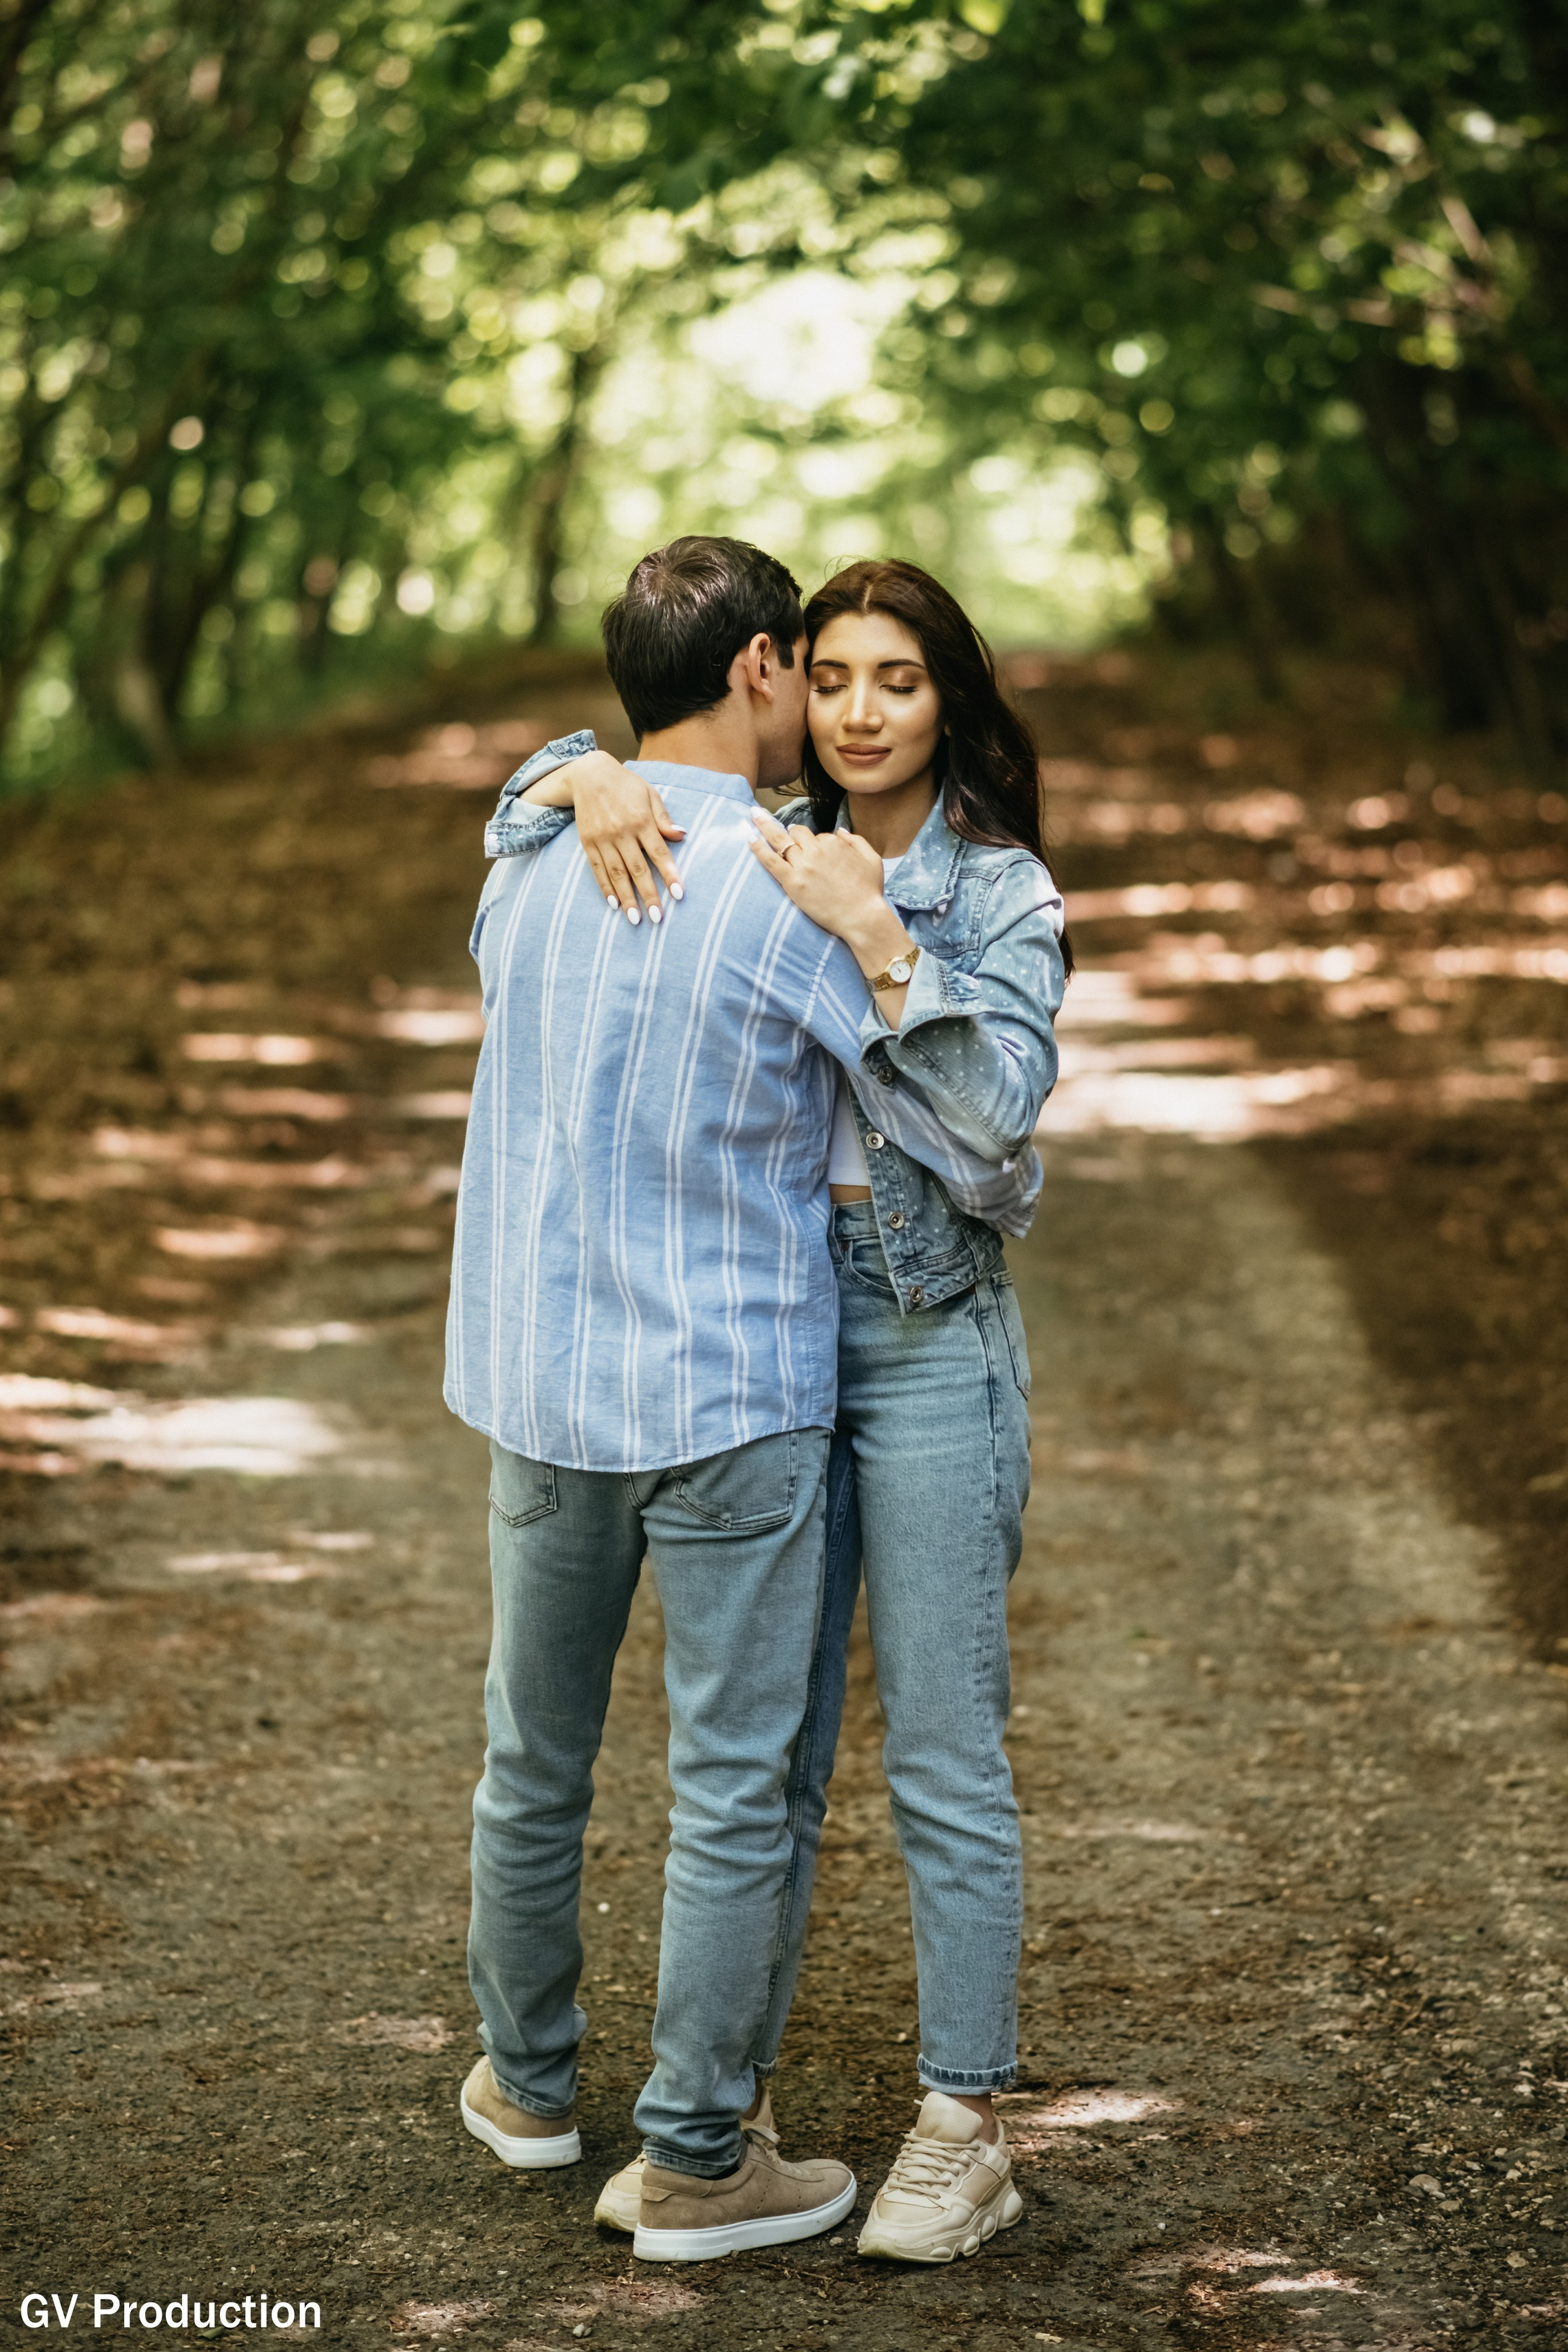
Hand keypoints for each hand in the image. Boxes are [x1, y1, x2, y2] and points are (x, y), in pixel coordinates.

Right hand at [530, 749, 684, 925]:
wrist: (589, 774)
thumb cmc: (626, 785)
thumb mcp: (650, 795)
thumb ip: (664, 819)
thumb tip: (682, 836)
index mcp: (641, 820)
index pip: (658, 853)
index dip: (669, 874)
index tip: (679, 894)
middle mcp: (622, 831)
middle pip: (637, 869)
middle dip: (648, 895)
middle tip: (657, 918)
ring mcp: (603, 839)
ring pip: (617, 874)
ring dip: (627, 898)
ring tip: (635, 919)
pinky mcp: (588, 842)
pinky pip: (598, 870)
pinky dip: (606, 888)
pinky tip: (614, 904)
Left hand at [749, 811, 917, 1023]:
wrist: (862, 916)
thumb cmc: (870, 891)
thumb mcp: (871, 858)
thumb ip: (855, 840)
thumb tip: (839, 830)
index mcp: (834, 843)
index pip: (817, 836)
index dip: (814, 842)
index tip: (810, 848)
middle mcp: (816, 851)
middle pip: (796, 833)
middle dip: (786, 829)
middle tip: (766, 818)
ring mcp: (802, 866)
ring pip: (780, 841)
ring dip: (764, 826)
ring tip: (752, 816)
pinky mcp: (792, 883)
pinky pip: (770, 861)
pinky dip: (758, 848)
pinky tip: (748, 837)